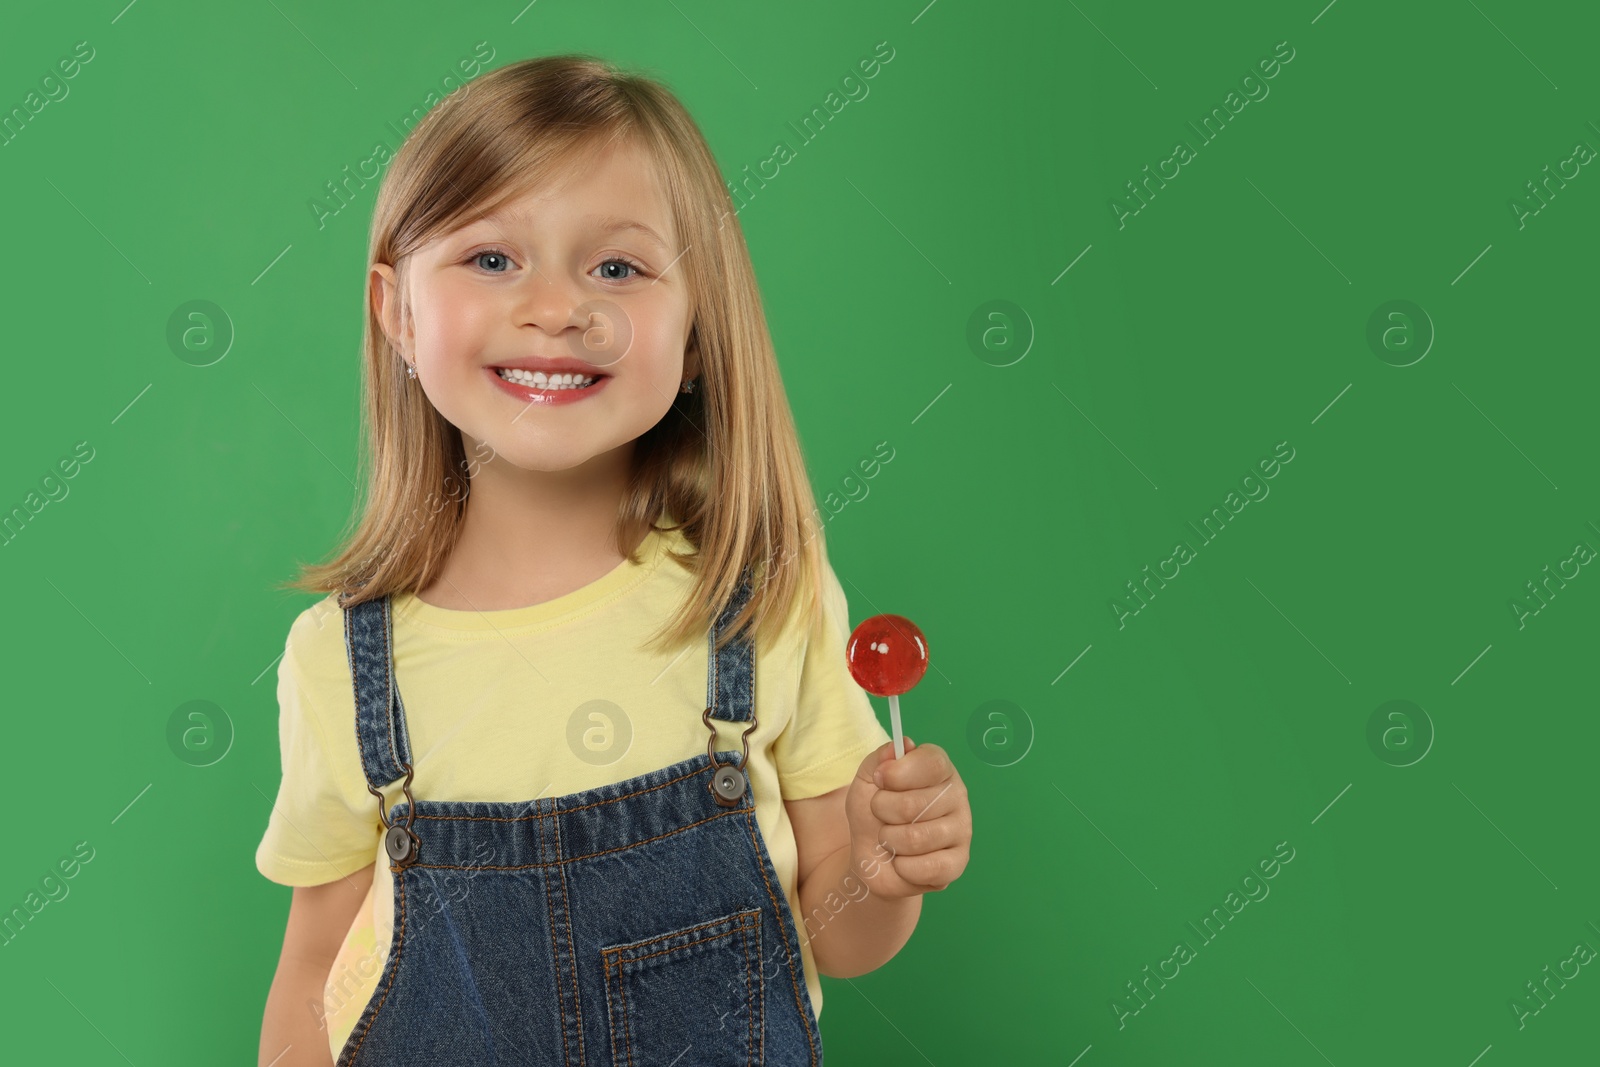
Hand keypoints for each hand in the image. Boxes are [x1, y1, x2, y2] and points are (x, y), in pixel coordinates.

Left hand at [845, 738, 971, 898]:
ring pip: (917, 838)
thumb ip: (880, 758)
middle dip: (883, 812)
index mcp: (939, 769)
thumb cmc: (873, 814)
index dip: (899, 773)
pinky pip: (927, 867)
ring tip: (891, 839)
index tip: (880, 780)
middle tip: (882, 816)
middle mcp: (956, 796)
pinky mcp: (958, 863)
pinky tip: (904, 860)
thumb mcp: (867, 780)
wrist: (872, 857)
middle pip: (914, 803)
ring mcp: (961, 830)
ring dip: (890, 841)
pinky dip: (903, 867)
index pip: (932, 763)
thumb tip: (901, 745)